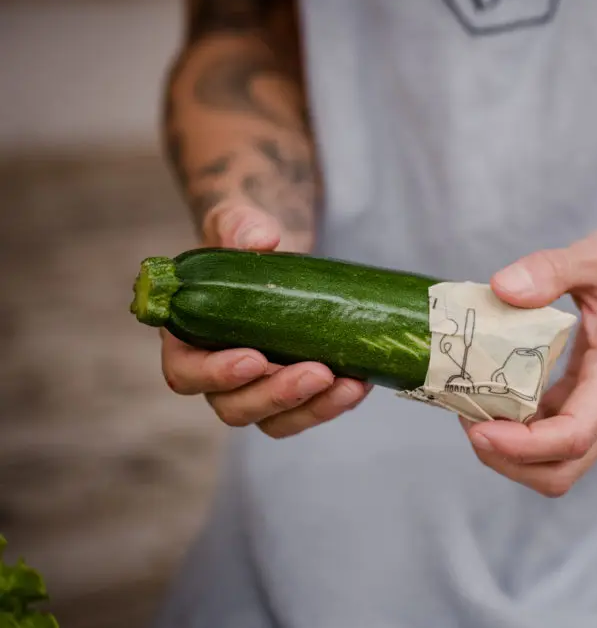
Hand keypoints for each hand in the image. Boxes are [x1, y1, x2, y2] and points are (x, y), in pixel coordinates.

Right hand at [161, 201, 370, 437]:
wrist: (279, 257)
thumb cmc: (245, 245)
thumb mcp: (239, 225)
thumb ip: (240, 227)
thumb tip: (260, 240)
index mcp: (187, 339)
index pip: (186, 374)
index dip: (216, 374)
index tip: (255, 358)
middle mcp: (216, 374)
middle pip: (234, 407)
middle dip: (278, 395)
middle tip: (319, 372)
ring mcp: (255, 389)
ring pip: (274, 420)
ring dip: (313, 409)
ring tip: (349, 385)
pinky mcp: (291, 393)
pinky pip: (307, 412)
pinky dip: (333, 403)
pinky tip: (360, 382)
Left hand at [460, 223, 596, 496]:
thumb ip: (549, 270)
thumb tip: (501, 288)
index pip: (572, 437)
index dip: (520, 445)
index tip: (476, 427)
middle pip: (561, 470)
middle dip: (508, 460)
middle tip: (467, 420)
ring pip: (558, 463)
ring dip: (512, 452)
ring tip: (473, 411)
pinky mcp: (595, 404)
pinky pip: (556, 437)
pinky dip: (522, 432)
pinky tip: (494, 399)